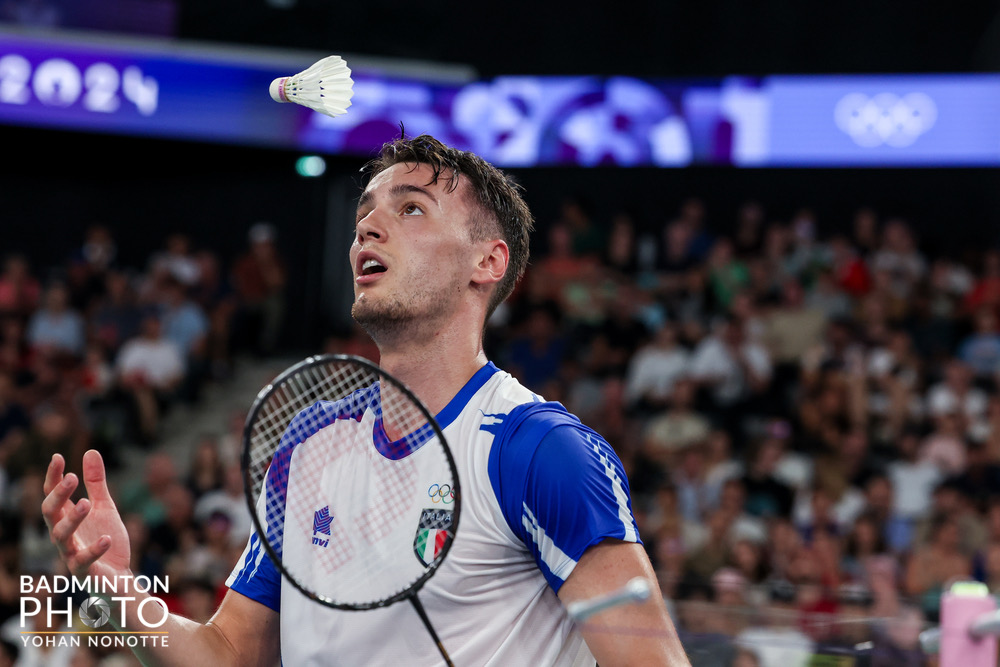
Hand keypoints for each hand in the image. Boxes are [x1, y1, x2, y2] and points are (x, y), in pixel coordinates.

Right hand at [42, 450, 130, 579]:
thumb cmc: (106, 541)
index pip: (52, 495)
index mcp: (66, 518)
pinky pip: (83, 561)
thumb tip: (90, 450)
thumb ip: (96, 483)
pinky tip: (106, 538)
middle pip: (50, 513)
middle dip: (58, 495)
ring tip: (87, 503)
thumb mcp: (104, 507)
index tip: (58, 457)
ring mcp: (71, 554)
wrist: (119, 578)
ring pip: (61, 536)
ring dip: (73, 519)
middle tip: (72, 478)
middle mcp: (64, 535)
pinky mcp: (84, 572)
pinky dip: (93, 550)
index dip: (53, 477)